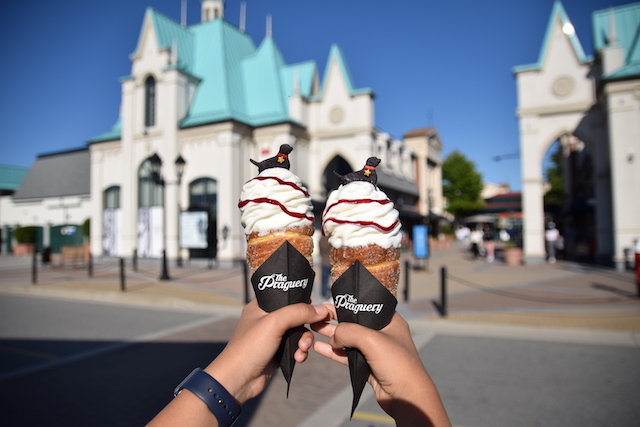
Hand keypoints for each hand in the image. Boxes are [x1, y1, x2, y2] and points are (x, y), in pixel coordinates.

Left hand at [149, 300, 329, 425]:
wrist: (239, 380)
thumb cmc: (249, 348)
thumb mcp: (275, 323)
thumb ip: (298, 312)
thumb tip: (322, 309)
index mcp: (262, 306)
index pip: (288, 295)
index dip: (304, 300)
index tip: (320, 307)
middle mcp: (267, 319)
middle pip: (297, 315)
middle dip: (308, 325)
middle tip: (318, 329)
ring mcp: (273, 336)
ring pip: (299, 332)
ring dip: (305, 341)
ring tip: (302, 349)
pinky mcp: (278, 351)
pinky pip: (297, 347)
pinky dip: (301, 352)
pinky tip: (298, 358)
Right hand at [312, 306, 450, 426]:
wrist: (406, 397)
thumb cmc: (398, 365)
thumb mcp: (371, 340)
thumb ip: (348, 332)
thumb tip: (333, 337)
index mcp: (389, 321)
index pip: (365, 306)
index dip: (347, 304)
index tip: (328, 303)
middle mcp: (383, 333)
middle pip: (354, 322)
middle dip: (335, 320)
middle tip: (316, 317)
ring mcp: (375, 350)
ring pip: (348, 340)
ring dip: (332, 336)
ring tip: (313, 330)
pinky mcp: (368, 366)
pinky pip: (347, 355)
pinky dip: (334, 352)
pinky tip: (320, 348)